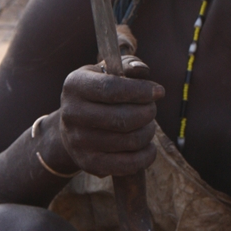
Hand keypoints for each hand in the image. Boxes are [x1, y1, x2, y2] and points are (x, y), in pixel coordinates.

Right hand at [59, 56, 163, 177]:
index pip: (112, 88)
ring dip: (148, 132)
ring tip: (147, 125)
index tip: (159, 92)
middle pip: (123, 118)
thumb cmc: (100, 92)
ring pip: (129, 141)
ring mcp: (78, 141)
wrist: (74, 124)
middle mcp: (71, 113)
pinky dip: (146, 156)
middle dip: (147, 113)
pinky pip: (128, 165)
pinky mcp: (88, 163)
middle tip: (151, 109)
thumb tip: (141, 71)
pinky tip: (148, 146)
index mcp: (75, 85)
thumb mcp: (109, 72)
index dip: (141, 91)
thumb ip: (128, 66)